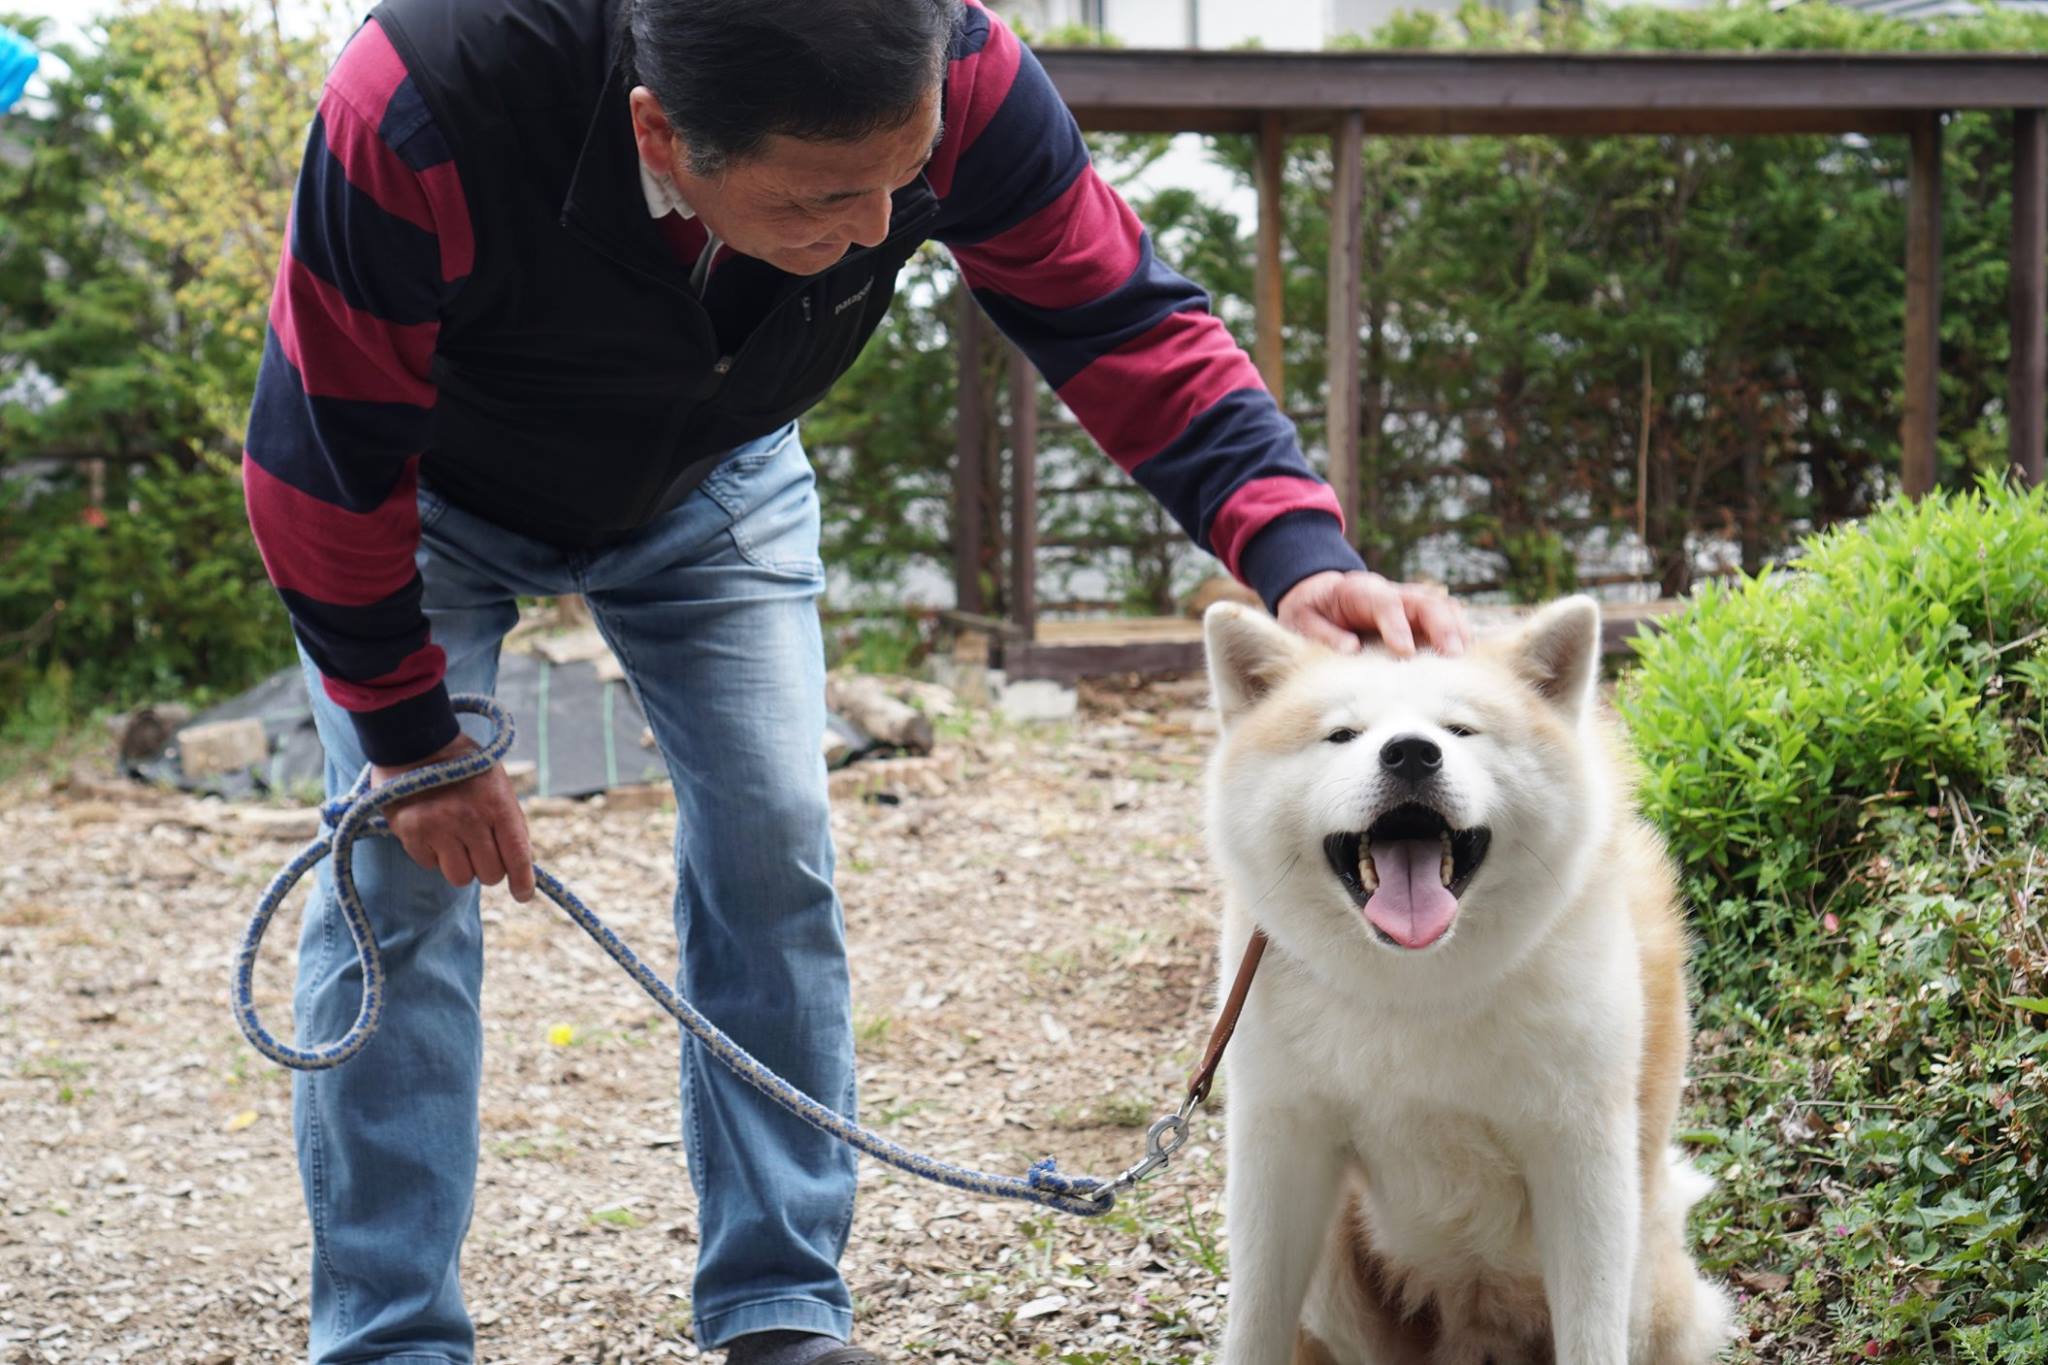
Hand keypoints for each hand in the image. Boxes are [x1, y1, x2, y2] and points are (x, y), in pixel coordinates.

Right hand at [370, 734, 535, 901]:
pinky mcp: (410, 833)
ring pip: (460, 878)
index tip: (522, 895)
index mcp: (497, 804)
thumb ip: (509, 820)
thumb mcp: (496, 782)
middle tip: (480, 852)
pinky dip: (433, 855)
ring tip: (455, 842)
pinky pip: (430, 865)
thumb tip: (520, 864)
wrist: (413, 739)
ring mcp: (438, 827)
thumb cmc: (462, 764)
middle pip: (489, 874)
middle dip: (488, 868)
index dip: (523, 881)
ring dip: (460, 866)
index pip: (517, 855)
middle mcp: (469, 818)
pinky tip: (432, 832)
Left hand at [1274, 569, 1470, 657]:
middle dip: (1441, 626)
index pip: (1384, 603)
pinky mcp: (1417, 616)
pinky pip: (1446, 619)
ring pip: (1441, 607)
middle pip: (1423, 601)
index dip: (1397, 625)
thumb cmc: (1311, 612)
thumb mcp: (1302, 621)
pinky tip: (1467, 657)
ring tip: (1467, 658)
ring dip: (1457, 630)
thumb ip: (1324, 634)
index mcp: (1358, 591)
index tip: (1406, 652)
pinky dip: (1458, 634)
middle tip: (1453, 655)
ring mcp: (1407, 602)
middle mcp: (1389, 592)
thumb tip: (1351, 650)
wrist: (1319, 594)